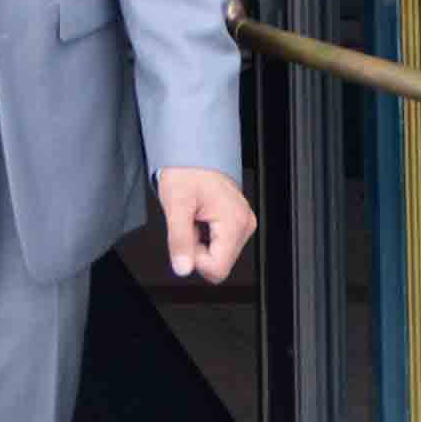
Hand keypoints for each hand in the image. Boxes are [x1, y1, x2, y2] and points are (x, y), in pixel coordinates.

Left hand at [158, 165, 254, 285]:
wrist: (193, 151)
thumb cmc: (186, 171)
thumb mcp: (175, 204)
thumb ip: (179, 240)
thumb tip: (183, 269)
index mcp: (234, 221)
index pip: (218, 269)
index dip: (195, 259)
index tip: (187, 236)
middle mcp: (245, 224)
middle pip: (220, 264)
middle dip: (198, 250)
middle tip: (190, 223)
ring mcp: (244, 223)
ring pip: (220, 256)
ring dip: (202, 243)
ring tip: (195, 218)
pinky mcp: (239, 222)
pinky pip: (222, 245)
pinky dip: (207, 236)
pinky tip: (201, 218)